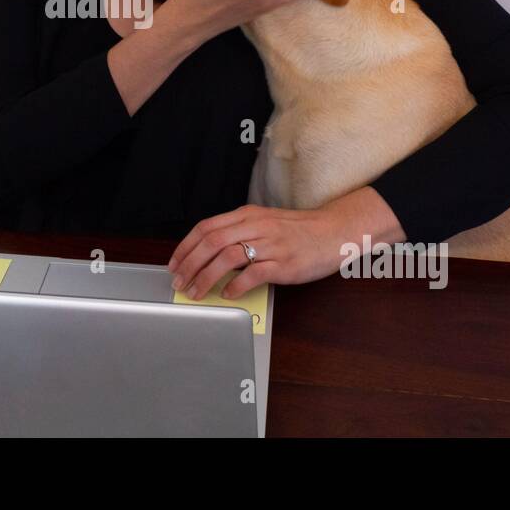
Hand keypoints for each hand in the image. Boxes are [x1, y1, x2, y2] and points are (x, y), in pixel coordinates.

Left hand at [167, 203, 350, 298]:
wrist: (334, 231)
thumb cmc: (299, 230)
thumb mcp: (265, 222)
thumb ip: (239, 233)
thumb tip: (209, 254)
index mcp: (247, 215)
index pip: (206, 227)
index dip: (185, 247)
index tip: (175, 263)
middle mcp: (256, 226)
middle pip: (211, 242)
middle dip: (190, 264)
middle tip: (179, 281)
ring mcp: (270, 245)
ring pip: (227, 257)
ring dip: (206, 277)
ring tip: (196, 291)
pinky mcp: (284, 263)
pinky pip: (253, 274)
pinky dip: (235, 285)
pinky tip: (227, 294)